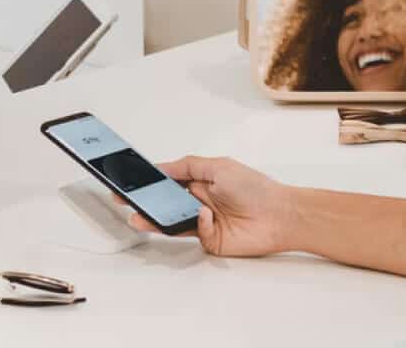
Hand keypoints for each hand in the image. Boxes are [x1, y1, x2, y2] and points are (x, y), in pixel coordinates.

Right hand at [117, 156, 295, 257]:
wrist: (279, 215)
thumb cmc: (255, 187)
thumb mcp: (219, 166)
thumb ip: (188, 166)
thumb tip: (162, 166)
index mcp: (201, 180)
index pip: (169, 180)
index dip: (150, 181)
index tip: (130, 181)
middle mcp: (199, 201)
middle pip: (165, 203)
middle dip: (146, 202)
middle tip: (126, 200)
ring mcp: (203, 221)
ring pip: (172, 221)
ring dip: (155, 220)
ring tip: (138, 217)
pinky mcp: (209, 240)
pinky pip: (192, 233)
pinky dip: (196, 224)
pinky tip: (206, 216)